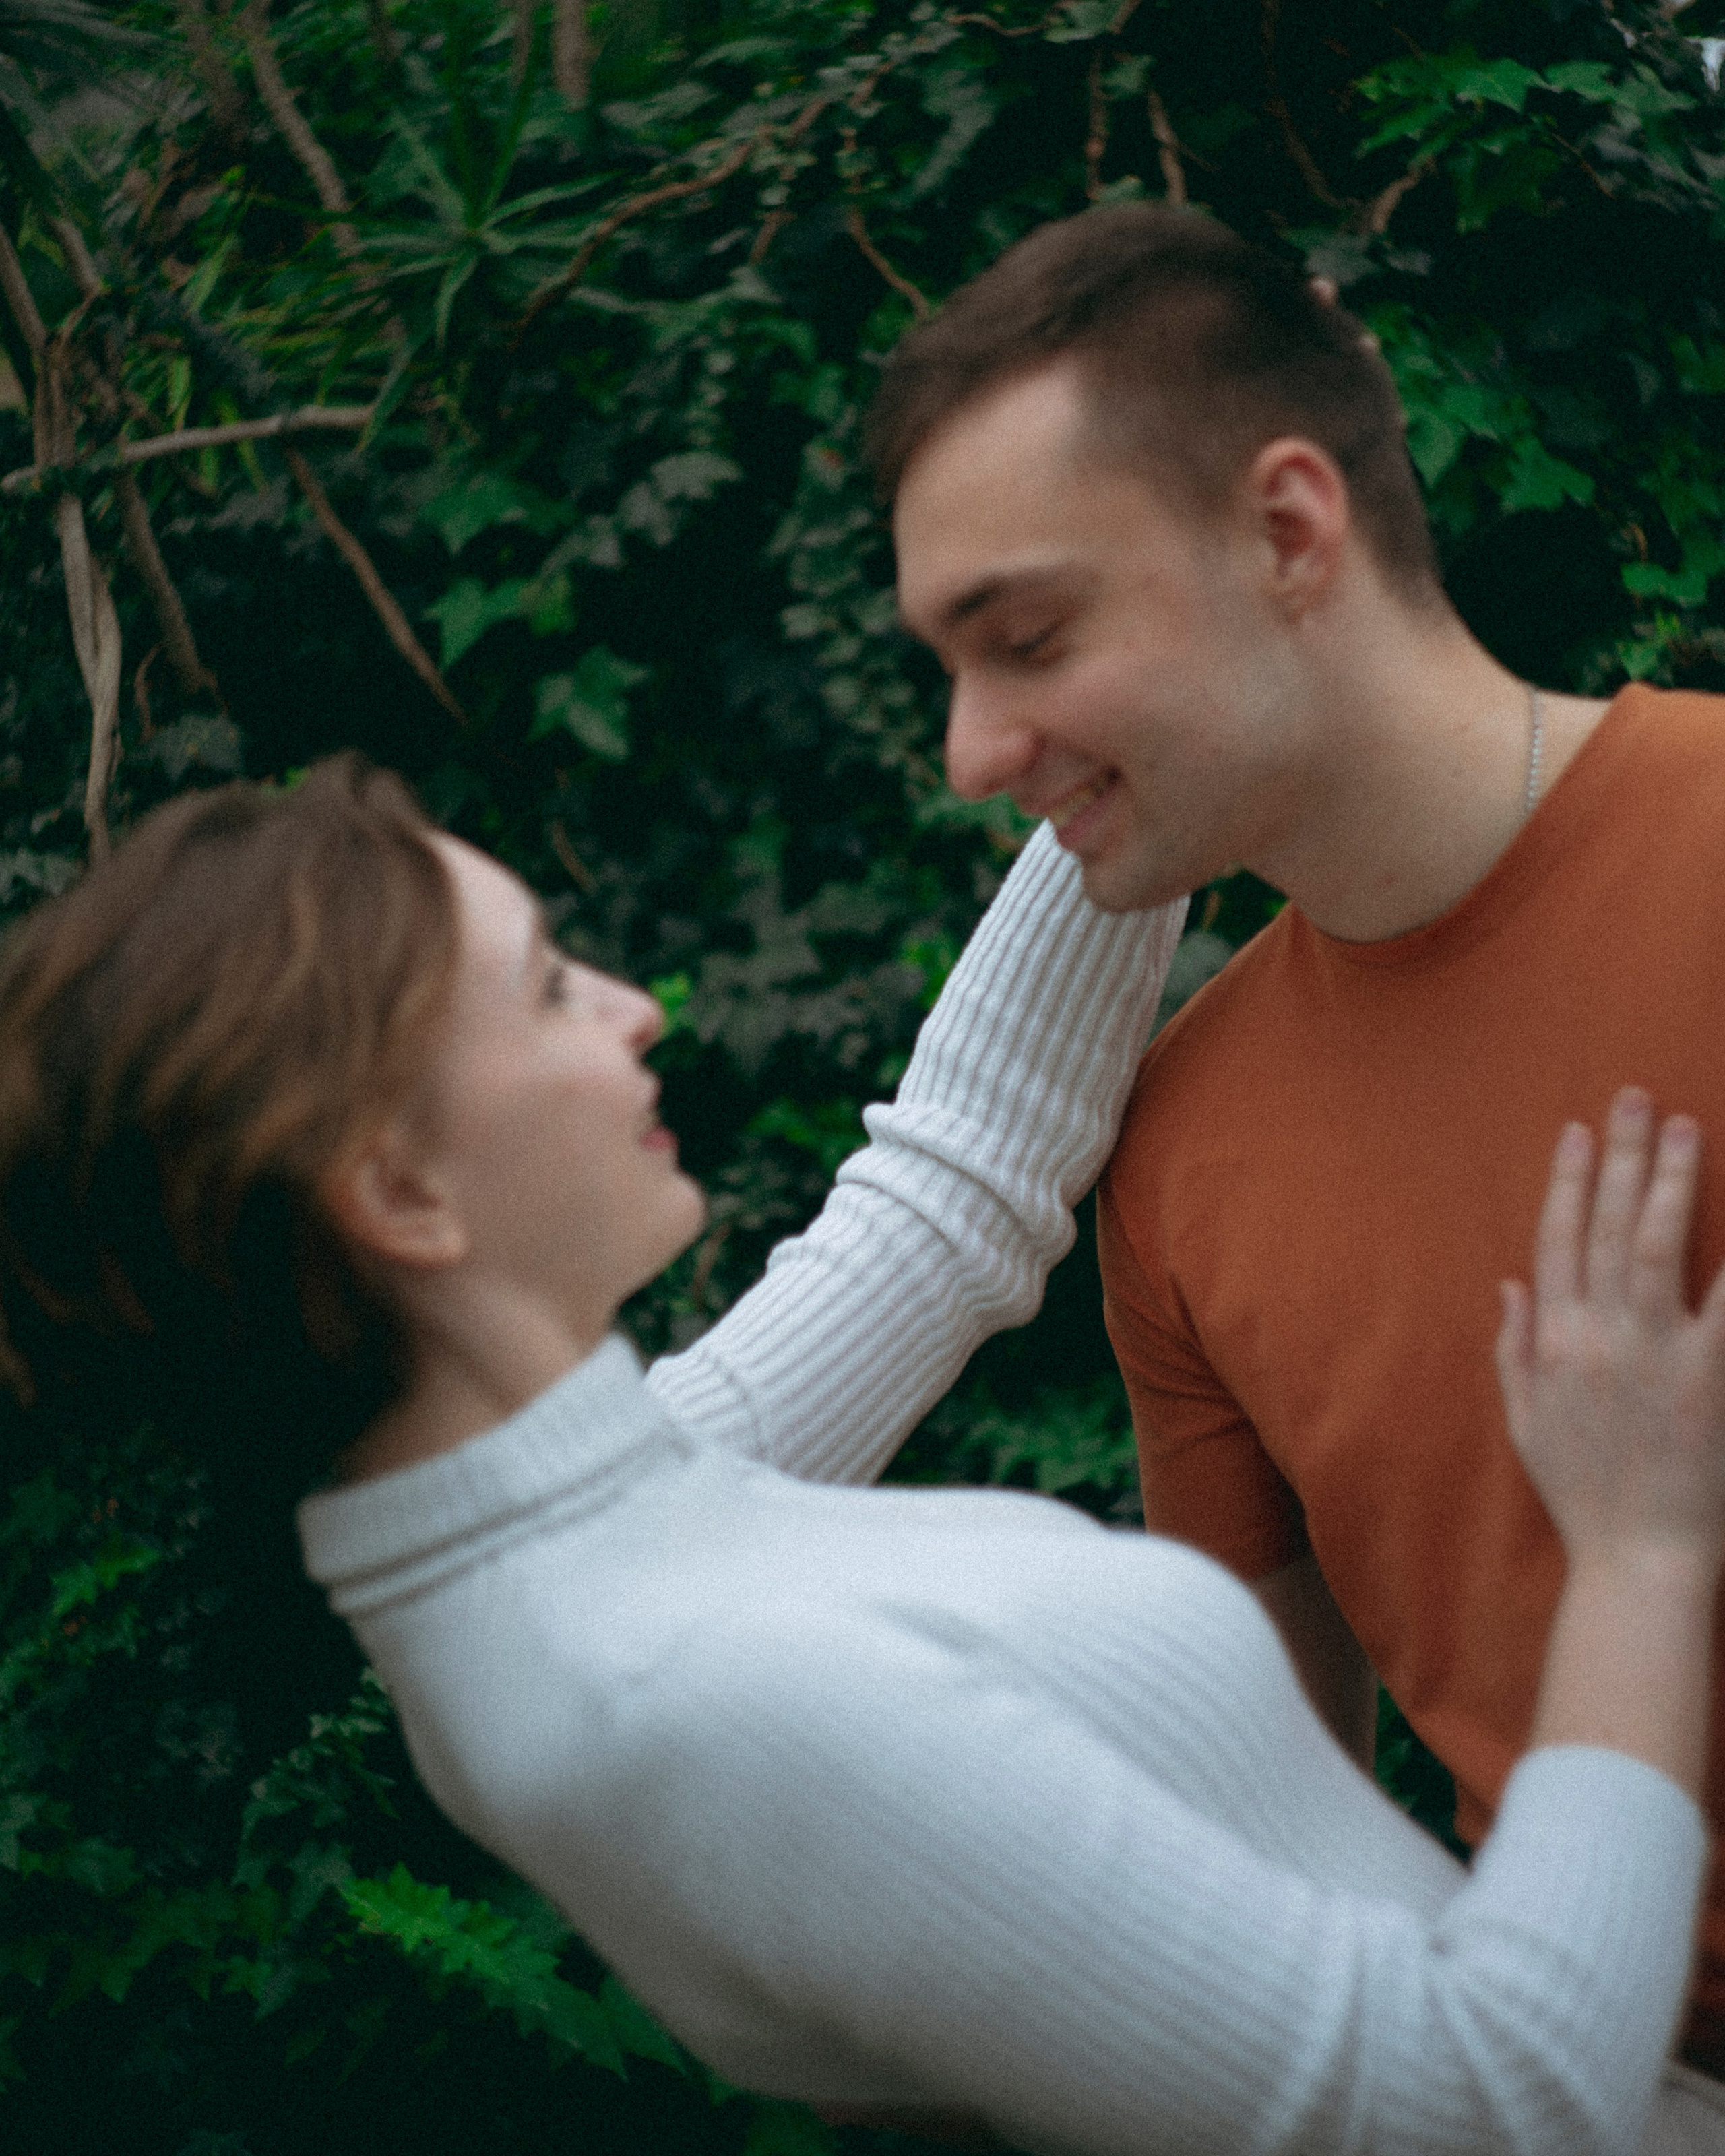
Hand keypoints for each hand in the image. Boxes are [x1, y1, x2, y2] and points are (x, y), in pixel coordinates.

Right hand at [1496, 1089, 1724, 1576]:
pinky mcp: (1710, 1378)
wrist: (1638, 1562)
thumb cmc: (1583, 1496)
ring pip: (1656, 1246)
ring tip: (1684, 1129)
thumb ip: (1515, 1348)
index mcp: (1554, 1345)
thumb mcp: (1526, 1421)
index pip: (1558, 1241)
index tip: (1578, 1130)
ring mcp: (1655, 1356)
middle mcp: (1598, 1338)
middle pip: (1606, 1226)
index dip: (1569, 1181)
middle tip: (1637, 1098)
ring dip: (1668, 1182)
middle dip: (1621, 1156)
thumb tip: (1509, 1284)